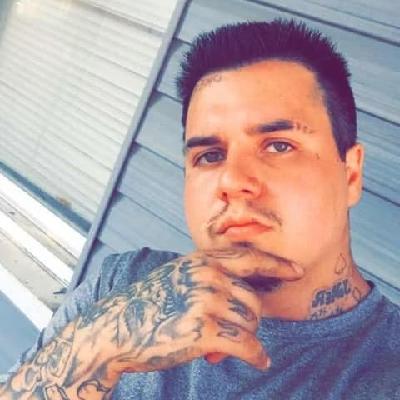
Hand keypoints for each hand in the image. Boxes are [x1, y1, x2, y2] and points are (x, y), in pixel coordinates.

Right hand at [80, 248, 302, 376]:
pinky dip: (257, 355)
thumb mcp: (178, 277)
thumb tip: (243, 298)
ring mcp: (207, 302)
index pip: (249, 259)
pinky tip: (260, 362)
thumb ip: (209, 279)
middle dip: (251, 318)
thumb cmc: (149, 303)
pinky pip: (247, 345)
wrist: (117, 327)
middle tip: (238, 332)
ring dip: (246, 337)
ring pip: (251, 322)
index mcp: (202, 260)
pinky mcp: (205, 332)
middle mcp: (208, 276)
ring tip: (228, 345)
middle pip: (254, 299)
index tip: (296, 270)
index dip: (276, 265)